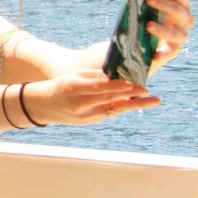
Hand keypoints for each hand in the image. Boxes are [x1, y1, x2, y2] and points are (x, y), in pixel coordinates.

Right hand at [22, 70, 158, 124]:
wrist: (44, 105)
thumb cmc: (61, 85)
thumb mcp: (74, 76)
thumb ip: (95, 76)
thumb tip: (117, 76)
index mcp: (74, 88)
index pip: (100, 88)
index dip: (119, 86)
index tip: (134, 84)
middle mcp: (80, 104)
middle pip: (110, 99)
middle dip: (131, 95)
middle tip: (148, 91)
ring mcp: (85, 115)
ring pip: (114, 109)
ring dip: (134, 104)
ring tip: (152, 101)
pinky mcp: (89, 122)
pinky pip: (109, 112)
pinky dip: (122, 107)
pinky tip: (135, 103)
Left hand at [147, 0, 193, 70]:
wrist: (141, 42)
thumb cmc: (146, 16)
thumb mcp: (147, 3)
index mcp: (179, 6)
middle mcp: (183, 21)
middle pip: (180, 11)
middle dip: (164, 4)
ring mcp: (179, 37)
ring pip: (177, 34)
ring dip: (163, 29)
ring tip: (148, 25)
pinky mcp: (171, 51)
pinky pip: (168, 53)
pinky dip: (162, 54)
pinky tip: (153, 55)